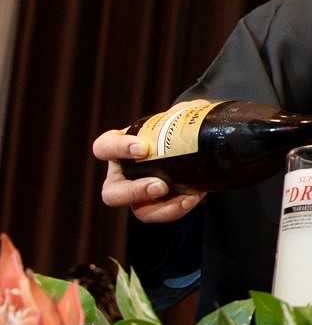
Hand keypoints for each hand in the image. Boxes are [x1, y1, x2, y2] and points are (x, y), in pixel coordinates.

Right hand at [92, 100, 209, 222]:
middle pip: (112, 193)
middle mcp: (123, 175)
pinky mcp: (158, 207)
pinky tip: (194, 198)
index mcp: (119, 148)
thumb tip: (192, 109)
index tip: (141, 148)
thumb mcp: (179, 118)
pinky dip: (178, 209)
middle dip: (134, 192)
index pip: (104, 148)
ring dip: (162, 208)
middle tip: (160, 185)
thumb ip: (184, 111)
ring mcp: (139, 196)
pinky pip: (162, 215)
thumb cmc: (174, 132)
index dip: (117, 148)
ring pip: (139, 211)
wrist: (193, 151)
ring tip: (186, 198)